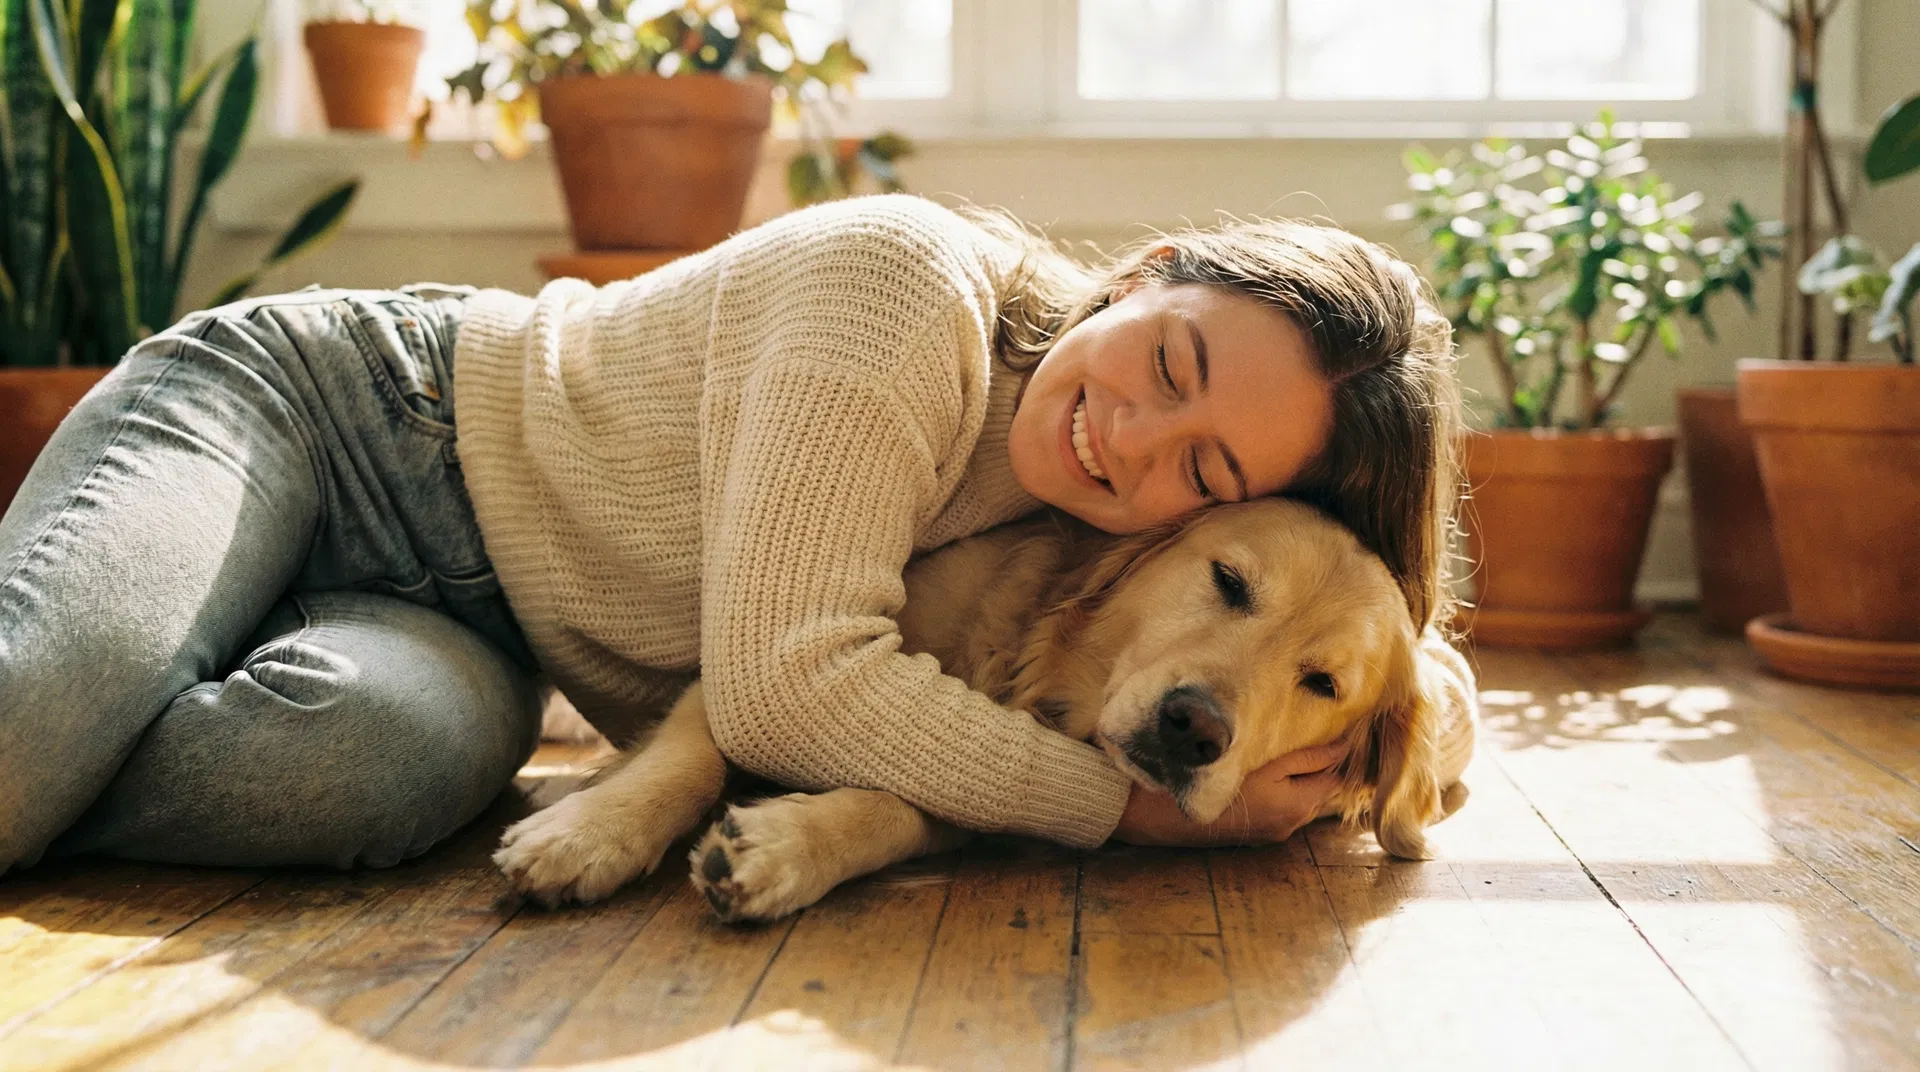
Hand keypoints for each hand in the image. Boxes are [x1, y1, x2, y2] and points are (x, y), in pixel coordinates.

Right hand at [1110, 742, 1347, 846]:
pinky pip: (1278, 806)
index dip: (1336, 750)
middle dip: (1316, 763)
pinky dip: (1279, 788)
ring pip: (1297, 797)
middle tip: (1310, 729)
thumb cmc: (1215, 778)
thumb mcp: (1265, 761)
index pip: (1333, 775)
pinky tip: (1264, 770)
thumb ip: (1307, 756)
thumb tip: (1344, 748)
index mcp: (1297, 806)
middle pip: (1317, 788)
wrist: (1162, 810)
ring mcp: (1270, 831)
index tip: (1335, 724)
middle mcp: (1289, 824)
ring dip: (1296, 776)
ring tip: (1286, 746)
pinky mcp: (1252, 830)